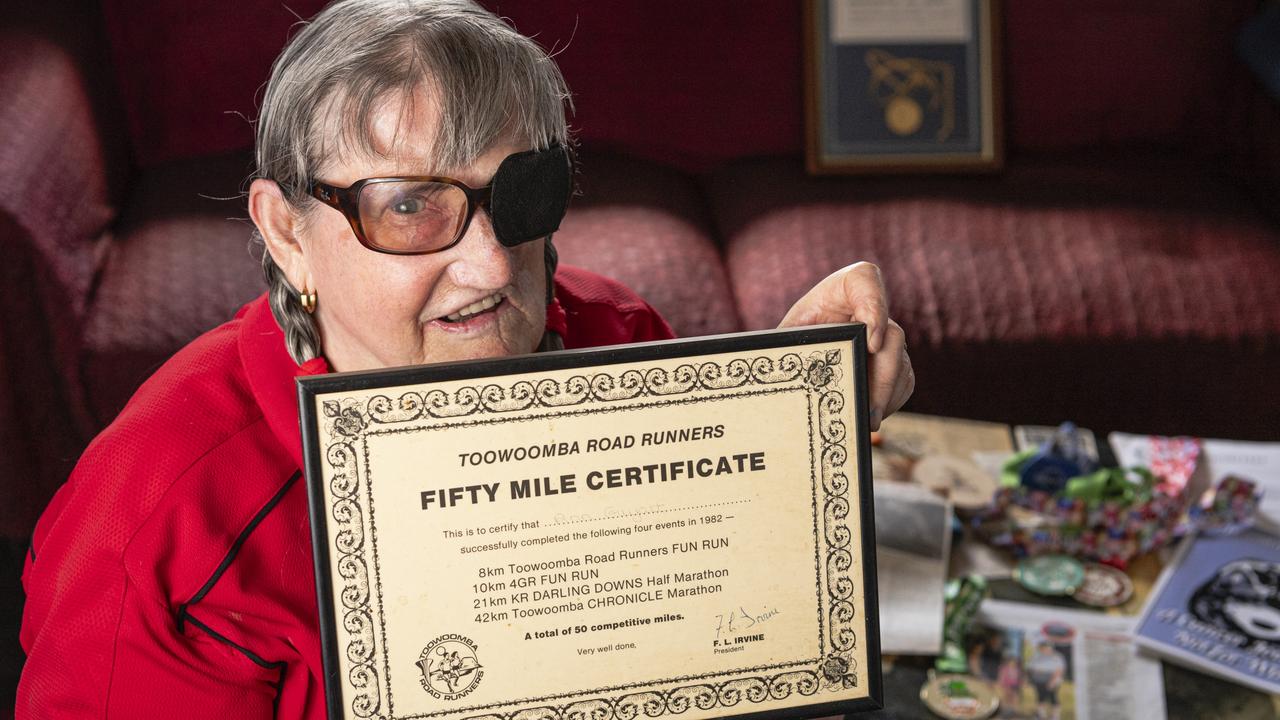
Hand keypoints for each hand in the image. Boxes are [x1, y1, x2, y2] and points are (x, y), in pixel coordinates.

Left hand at [778, 262, 913, 430]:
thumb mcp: (785, 334)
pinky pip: (904, 379)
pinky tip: (871, 416)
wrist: (803, 347)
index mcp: (843, 287)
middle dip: (883, 375)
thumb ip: (788, 341)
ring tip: (867, 421)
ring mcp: (886, 334)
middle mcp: (871, 306)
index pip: (865, 280)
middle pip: (892, 334)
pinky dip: (891, 400)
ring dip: (887, 395)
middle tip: (869, 407)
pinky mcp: (894, 359)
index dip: (874, 308)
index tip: (870, 343)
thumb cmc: (791, 336)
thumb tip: (781, 366)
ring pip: (901, 361)